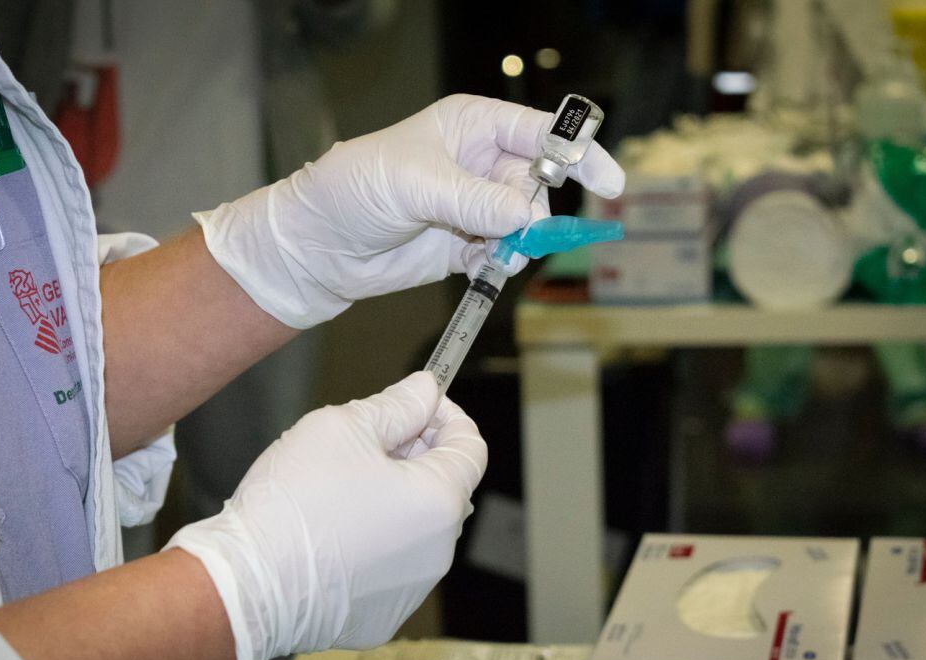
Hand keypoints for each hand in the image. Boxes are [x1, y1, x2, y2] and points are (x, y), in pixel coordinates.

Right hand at [165, 372, 486, 659]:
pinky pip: (388, 566)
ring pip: (414, 527)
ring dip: (392, 498)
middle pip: (443, 487)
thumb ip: (396, 404)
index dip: (446, 416)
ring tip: (338, 485)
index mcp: (440, 500)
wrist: (246, 584)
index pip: (471, 447)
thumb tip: (425, 389)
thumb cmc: (295, 503)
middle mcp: (438, 550)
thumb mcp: (345, 427)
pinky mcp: (381, 617)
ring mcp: (411, 589)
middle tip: (366, 439)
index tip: (417, 404)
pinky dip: (371, 542)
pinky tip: (329, 531)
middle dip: (413, 455)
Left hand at [196, 94, 624, 327]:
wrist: (317, 247)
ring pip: (525, 223)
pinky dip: (503, 263)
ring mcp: (473, 206)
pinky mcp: (465, 244)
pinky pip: (504, 254)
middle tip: (525, 234)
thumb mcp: (414, 183)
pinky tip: (483, 266)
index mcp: (470, 126)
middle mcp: (477, 163)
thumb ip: (475, 199)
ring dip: (521, 242)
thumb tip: (528, 216)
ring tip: (493, 252)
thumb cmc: (352, 191)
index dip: (578, 153)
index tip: (608, 183)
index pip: (539, 132)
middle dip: (540, 210)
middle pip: (539, 184)